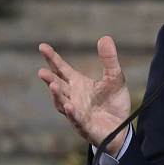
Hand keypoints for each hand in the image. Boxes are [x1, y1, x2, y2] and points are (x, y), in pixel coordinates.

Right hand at [38, 36, 130, 156]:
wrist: (121, 126)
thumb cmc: (113, 101)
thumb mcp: (115, 77)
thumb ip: (109, 60)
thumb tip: (105, 37)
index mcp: (78, 83)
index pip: (62, 69)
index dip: (52, 58)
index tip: (42, 46)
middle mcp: (73, 97)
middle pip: (58, 85)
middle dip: (50, 79)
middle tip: (42, 71)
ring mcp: (76, 112)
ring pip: (62, 103)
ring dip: (56, 95)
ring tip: (52, 85)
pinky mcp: (85, 126)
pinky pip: (76, 119)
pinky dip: (72, 112)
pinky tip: (68, 106)